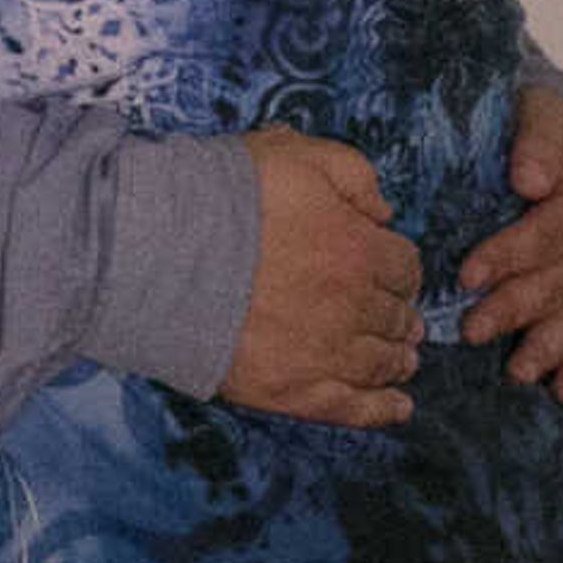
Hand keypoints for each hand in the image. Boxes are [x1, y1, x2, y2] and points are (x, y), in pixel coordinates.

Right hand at [214, 129, 420, 428]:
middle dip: (400, 313)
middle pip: (396, 316)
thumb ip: (352, 173)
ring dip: (398, 358)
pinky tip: (398, 406)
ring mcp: (324, 354)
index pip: (404, 265)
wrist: (158, 251)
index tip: (389, 269)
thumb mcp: (294, 153)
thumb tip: (385, 212)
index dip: (398, 265)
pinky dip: (381, 409)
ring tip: (402, 358)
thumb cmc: (222, 196)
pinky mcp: (292, 391)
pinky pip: (353, 409)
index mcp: (359, 248)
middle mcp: (352, 306)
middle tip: (401, 317)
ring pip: (381, 362)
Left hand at [454, 82, 562, 402]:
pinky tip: (560, 392)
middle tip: (472, 328)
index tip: (468, 273)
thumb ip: (538, 143)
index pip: (548, 234)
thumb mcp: (542, 113)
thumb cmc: (538, 118)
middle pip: (555, 282)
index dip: (510, 255)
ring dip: (542, 345)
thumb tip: (530, 179)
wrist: (548, 125)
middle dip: (513, 308)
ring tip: (515, 371)